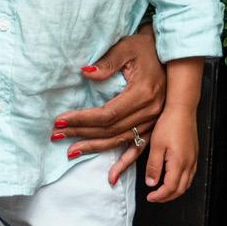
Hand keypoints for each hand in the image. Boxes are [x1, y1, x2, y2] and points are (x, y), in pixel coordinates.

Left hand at [52, 27, 165, 184]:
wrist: (170, 55)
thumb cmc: (145, 49)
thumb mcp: (126, 48)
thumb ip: (107, 62)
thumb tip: (86, 73)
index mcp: (143, 93)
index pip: (107, 114)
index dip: (83, 119)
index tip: (61, 120)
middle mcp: (150, 112)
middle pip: (110, 129)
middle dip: (81, 133)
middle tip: (57, 135)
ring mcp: (154, 122)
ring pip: (120, 141)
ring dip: (95, 147)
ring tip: (71, 151)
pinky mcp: (154, 128)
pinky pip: (138, 149)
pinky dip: (125, 164)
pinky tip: (111, 177)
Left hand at [143, 105, 197, 202]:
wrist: (182, 109)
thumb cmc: (169, 124)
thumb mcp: (156, 146)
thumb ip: (153, 167)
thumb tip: (151, 183)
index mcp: (179, 163)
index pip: (170, 188)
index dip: (159, 196)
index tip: (150, 197)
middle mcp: (189, 163)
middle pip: (180, 189)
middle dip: (167, 197)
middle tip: (154, 197)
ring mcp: (193, 159)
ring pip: (186, 183)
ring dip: (174, 190)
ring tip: (162, 191)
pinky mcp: (194, 154)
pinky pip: (190, 175)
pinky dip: (181, 182)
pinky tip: (173, 178)